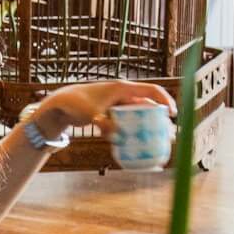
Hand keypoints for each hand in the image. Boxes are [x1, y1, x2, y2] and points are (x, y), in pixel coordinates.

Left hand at [31, 82, 175, 139]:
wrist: (60, 105)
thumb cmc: (75, 104)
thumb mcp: (92, 114)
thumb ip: (106, 125)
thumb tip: (119, 137)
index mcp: (122, 88)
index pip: (151, 90)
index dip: (165, 100)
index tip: (173, 114)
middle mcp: (123, 95)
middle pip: (148, 105)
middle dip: (160, 119)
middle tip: (169, 134)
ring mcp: (117, 104)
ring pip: (139, 115)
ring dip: (149, 127)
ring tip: (159, 141)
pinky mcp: (111, 113)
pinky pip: (127, 122)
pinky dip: (133, 131)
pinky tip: (136, 144)